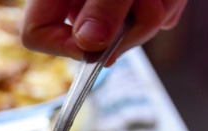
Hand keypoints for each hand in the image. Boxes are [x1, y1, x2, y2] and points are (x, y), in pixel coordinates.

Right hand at [21, 0, 187, 64]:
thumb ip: (102, 5)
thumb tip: (90, 44)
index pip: (38, 34)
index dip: (65, 48)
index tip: (99, 47)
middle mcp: (79, 0)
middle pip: (95, 40)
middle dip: (131, 27)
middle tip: (147, 3)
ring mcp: (109, 3)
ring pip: (133, 30)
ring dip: (156, 11)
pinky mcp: (137, 2)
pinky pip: (156, 16)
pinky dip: (168, 3)